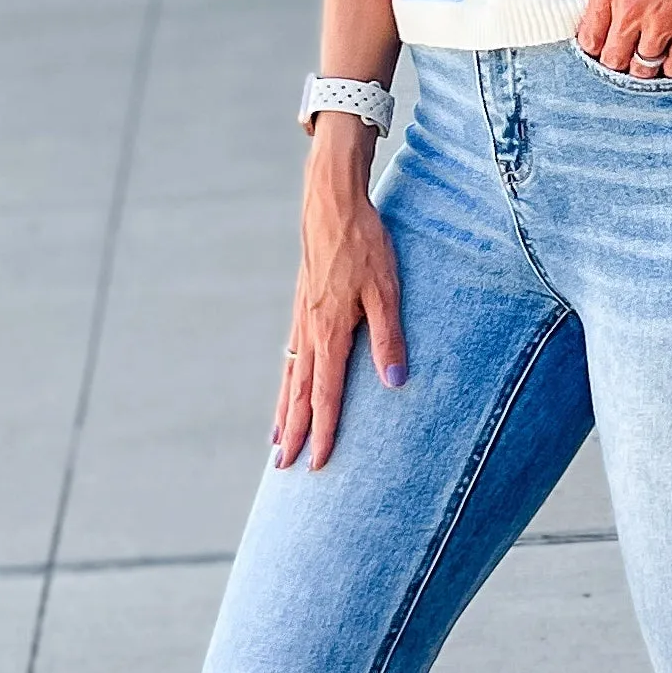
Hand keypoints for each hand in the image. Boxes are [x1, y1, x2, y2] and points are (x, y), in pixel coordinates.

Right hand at [274, 114, 406, 470]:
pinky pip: (292, 355)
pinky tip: (288, 389)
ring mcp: (301, 319)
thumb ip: (390, 337)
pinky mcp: (302, 307)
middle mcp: (309, 330)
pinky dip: (287, 382)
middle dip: (293, 433)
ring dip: (284, 412)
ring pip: (290, 376)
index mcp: (330, 330)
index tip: (319, 462)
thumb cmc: (364, 243)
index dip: (323, 430)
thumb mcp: (387, 289)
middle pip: (298, 393)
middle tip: (284, 469)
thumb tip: (395, 382)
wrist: (330, 202)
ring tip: (276, 443)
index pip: (325, 393)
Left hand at [551, 0, 671, 76]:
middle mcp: (631, 8)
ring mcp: (663, 23)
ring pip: (643, 66)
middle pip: (613, 57)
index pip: (590, 34)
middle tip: (625, 55)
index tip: (602, 45)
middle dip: (617, 59)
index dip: (594, 44)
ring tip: (649, 59)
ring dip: (645, 66)